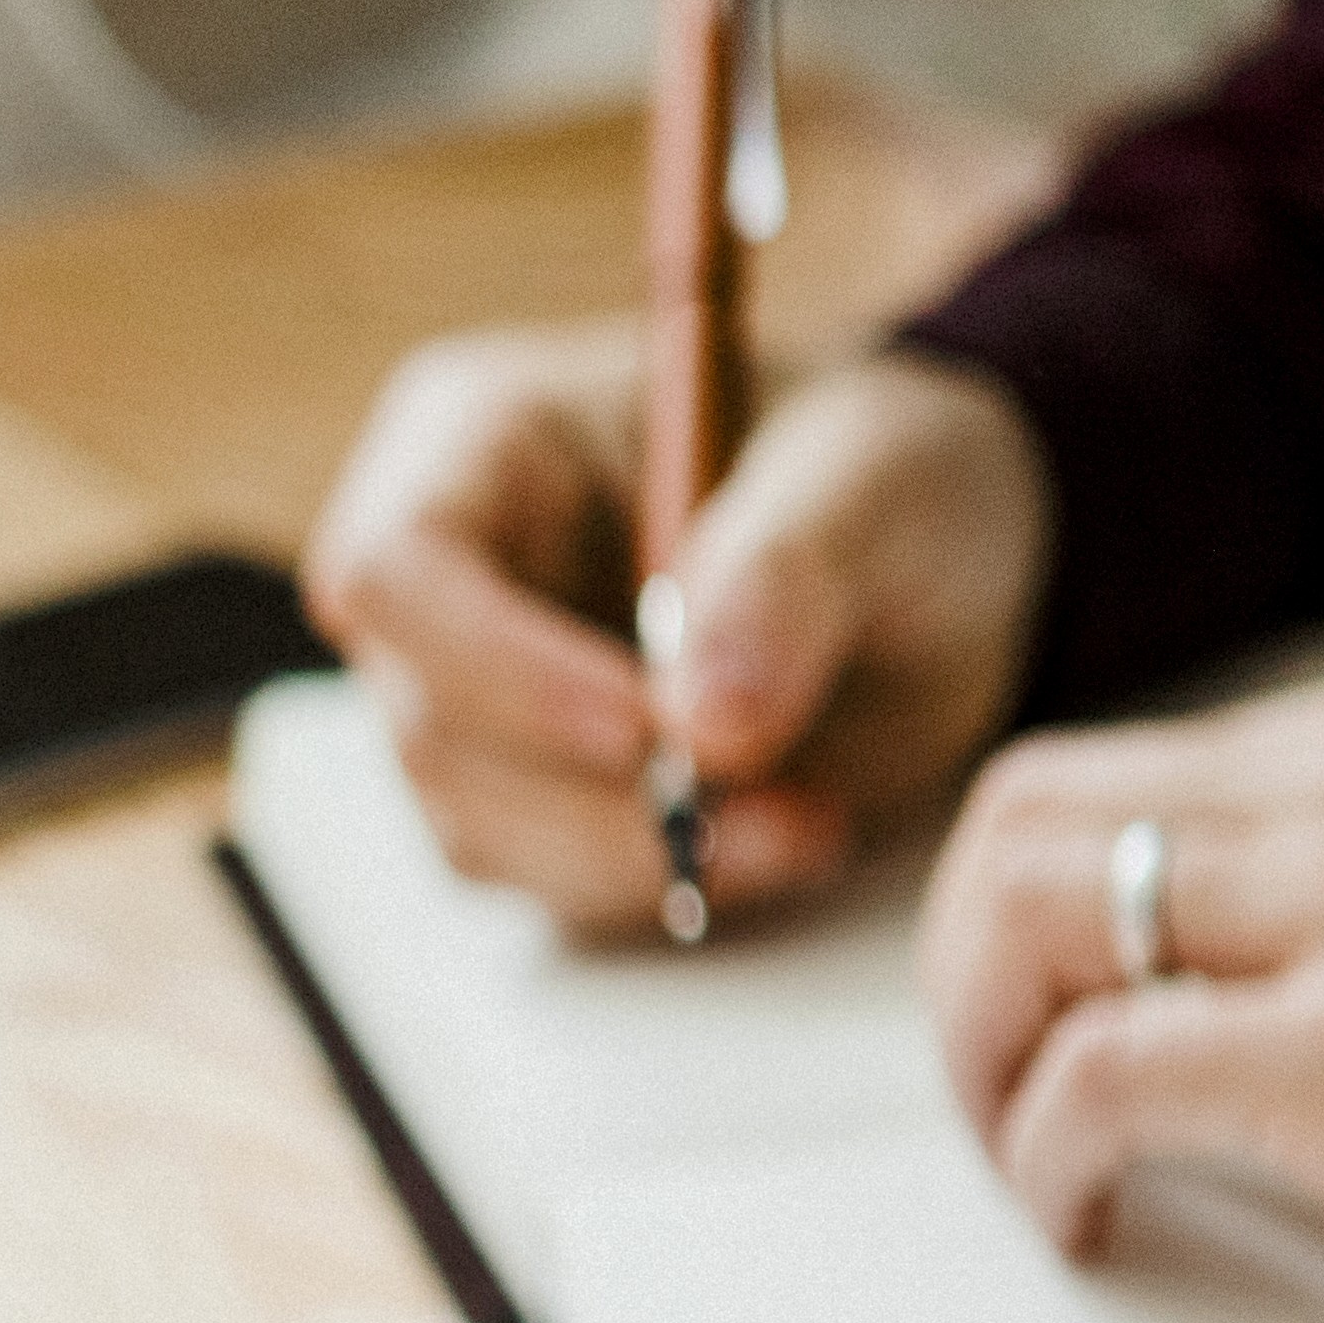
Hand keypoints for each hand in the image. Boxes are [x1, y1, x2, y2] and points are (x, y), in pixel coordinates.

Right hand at [301, 325, 1052, 933]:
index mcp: (480, 439)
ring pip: (475, 821)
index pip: (396, 571)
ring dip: (636, 854)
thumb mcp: (880, 475)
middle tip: (773, 806)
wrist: (927, 560)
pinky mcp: (515, 787)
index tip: (646, 730)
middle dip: (597, 793)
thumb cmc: (885, 470)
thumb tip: (710, 721)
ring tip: (805, 821)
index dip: (497, 667)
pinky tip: (767, 836)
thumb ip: (789, 573)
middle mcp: (438, 572)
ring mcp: (465, 690)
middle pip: (427, 721)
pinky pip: (538, 872)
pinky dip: (652, 882)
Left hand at [919, 655, 1323, 1286]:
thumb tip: (1228, 973)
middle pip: (1026, 814)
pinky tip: (1092, 1217)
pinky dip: (1041, 1154)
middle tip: (1003, 1079)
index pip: (1132, 772)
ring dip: (981, 1041)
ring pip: (1022, 908)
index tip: (1048, 1004)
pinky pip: (1091, 1075)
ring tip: (1033, 1141)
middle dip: (966, 954)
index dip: (1038, 899)